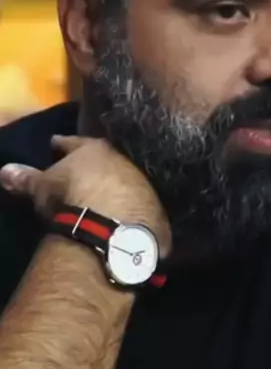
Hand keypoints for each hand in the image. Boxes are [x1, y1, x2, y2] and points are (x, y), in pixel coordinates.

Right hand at [0, 136, 171, 257]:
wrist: (112, 224)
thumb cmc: (72, 196)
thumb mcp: (43, 187)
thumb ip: (27, 178)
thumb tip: (4, 170)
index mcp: (95, 151)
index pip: (76, 143)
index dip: (64, 144)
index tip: (56, 144)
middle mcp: (126, 163)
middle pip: (110, 161)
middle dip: (99, 167)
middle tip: (88, 172)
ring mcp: (146, 188)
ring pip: (132, 184)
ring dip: (121, 191)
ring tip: (110, 200)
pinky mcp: (157, 214)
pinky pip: (145, 213)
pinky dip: (137, 217)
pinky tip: (130, 225)